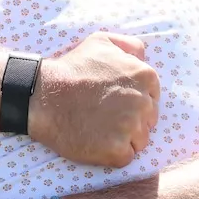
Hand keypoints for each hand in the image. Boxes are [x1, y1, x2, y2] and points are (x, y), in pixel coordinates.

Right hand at [28, 32, 159, 167]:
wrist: (45, 97)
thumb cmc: (72, 69)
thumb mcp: (101, 42)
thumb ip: (130, 45)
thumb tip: (144, 56)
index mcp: (145, 77)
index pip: (152, 98)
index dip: (133, 103)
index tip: (114, 103)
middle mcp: (144, 103)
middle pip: (148, 120)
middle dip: (130, 121)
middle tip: (104, 116)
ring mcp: (131, 128)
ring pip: (140, 140)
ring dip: (123, 138)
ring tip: (99, 128)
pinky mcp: (117, 150)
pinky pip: (126, 157)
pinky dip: (113, 153)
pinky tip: (96, 141)